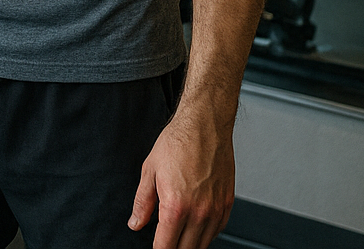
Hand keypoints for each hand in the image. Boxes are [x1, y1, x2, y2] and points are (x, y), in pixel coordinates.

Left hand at [129, 112, 235, 248]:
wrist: (204, 127)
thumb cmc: (177, 144)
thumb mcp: (149, 171)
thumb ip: (142, 202)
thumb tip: (136, 223)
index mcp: (176, 206)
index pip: (166, 246)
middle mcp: (199, 212)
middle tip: (164, 243)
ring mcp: (216, 209)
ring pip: (204, 244)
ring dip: (190, 245)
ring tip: (178, 237)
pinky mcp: (228, 204)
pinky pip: (217, 231)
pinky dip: (206, 235)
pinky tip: (195, 228)